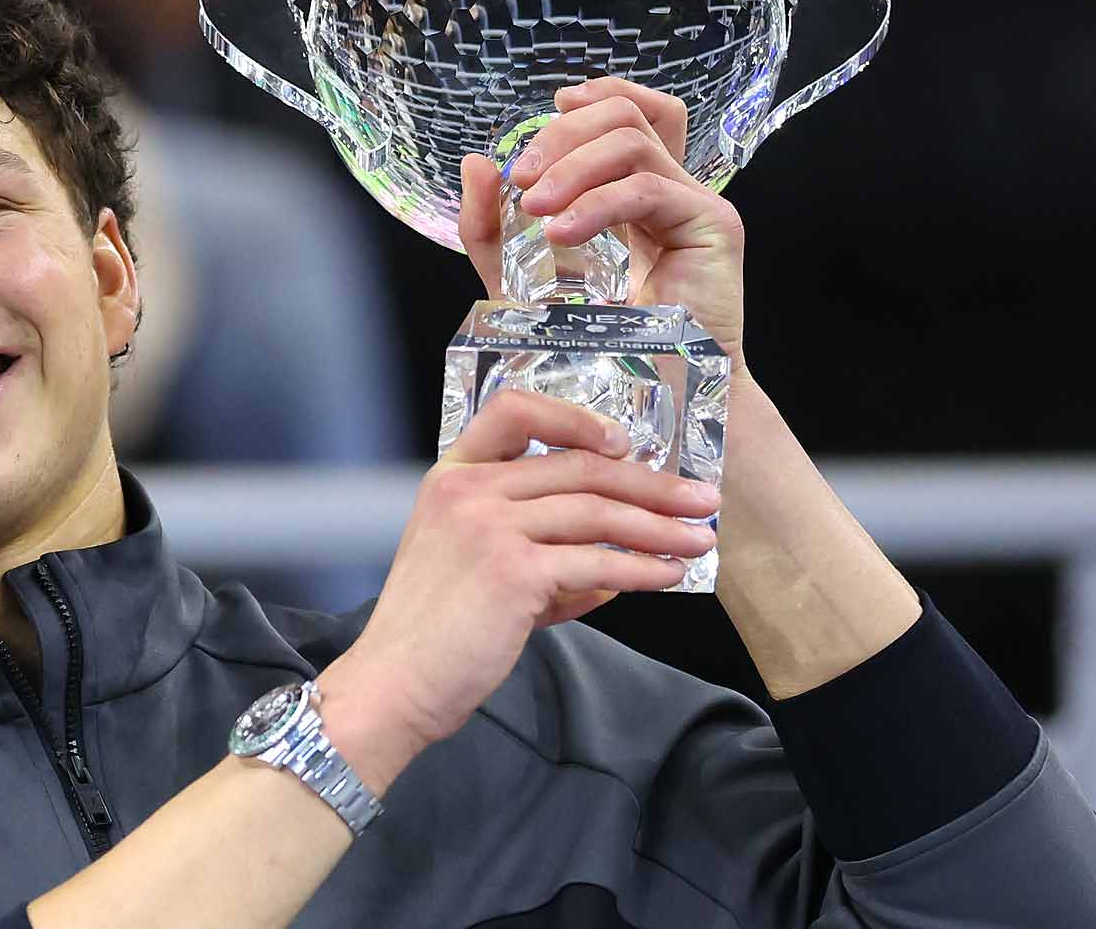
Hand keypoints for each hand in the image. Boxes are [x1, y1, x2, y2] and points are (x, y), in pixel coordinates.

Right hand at [322, 389, 720, 780]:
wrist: (395, 683)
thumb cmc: (430, 634)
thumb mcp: (471, 569)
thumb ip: (536, 557)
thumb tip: (610, 569)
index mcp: (452, 478)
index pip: (514, 413)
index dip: (574, 419)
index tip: (621, 441)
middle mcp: (468, 491)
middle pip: (578, 466)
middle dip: (651, 483)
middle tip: (700, 498)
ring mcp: (488, 527)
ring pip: (597, 511)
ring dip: (660, 526)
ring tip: (699, 539)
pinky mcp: (513, 571)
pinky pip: (597, 562)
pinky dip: (641, 569)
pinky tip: (667, 576)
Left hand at [456, 77, 747, 364]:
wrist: (649, 401)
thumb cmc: (596, 347)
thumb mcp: (522, 280)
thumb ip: (493, 228)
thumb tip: (477, 163)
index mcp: (635, 193)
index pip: (630, 111)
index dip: (593, 96)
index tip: (547, 114)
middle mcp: (670, 190)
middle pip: (626, 114)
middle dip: (564, 134)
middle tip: (521, 179)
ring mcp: (696, 203)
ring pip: (633, 139)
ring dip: (573, 164)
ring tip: (537, 211)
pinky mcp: (713, 226)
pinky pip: (648, 188)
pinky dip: (598, 203)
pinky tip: (562, 233)